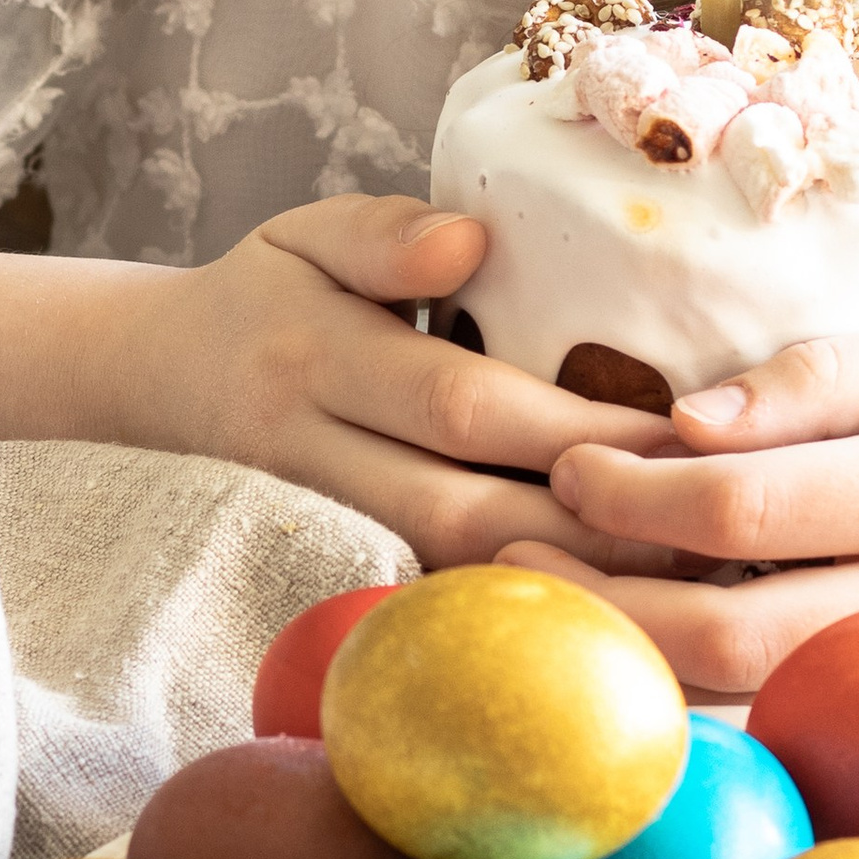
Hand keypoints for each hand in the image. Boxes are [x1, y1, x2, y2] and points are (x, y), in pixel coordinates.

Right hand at [117, 195, 691, 568]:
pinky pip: (429, 613)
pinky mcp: (325, 576)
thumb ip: (385, 232)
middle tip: (708, 527)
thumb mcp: (304, 235)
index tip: (676, 432)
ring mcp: (315, 531)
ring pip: (449, 580)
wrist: (150, 386)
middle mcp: (312, 457)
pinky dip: (515, 625)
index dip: (571, 426)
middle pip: (464, 512)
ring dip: (565, 590)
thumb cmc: (265, 300)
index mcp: (320, 357)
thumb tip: (471, 240)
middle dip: (592, 528)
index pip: (460, 403)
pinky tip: (602, 626)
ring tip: (681, 584)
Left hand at [503, 312, 858, 710]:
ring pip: (762, 709)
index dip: (626, 494)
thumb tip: (687, 419)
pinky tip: (648, 675)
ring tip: (551, 616)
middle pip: (727, 634)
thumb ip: (837, 378)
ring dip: (637, 670)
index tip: (561, 463)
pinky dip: (720, 714)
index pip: (738, 509)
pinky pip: (821, 739)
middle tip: (515, 553)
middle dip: (600, 597)